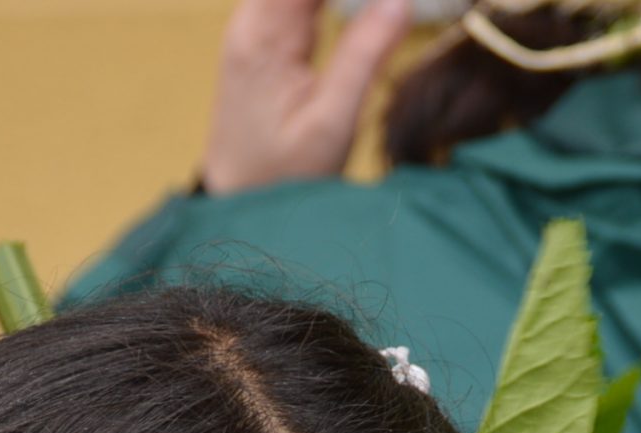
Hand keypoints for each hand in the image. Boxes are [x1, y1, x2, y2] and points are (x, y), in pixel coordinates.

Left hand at [200, 0, 412, 195]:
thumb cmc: (283, 175)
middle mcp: (252, 21)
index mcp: (263, 34)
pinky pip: (302, 1)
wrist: (241, 204)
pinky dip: (332, 1)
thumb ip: (365, 55)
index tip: (390, 1)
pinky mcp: (268, 40)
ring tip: (381, 11)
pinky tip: (362, 11)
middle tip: (391, 8)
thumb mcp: (331, 122)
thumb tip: (400, 1)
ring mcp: (256, 29)